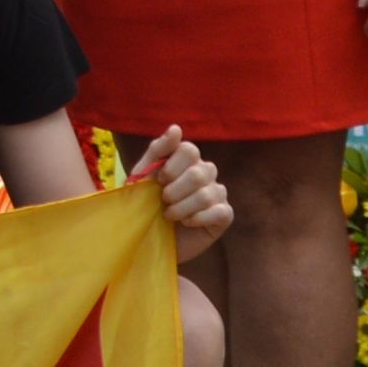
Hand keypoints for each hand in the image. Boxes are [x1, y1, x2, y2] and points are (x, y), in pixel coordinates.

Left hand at [130, 124, 232, 261]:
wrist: (149, 238)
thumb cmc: (145, 203)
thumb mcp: (143, 175)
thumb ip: (158, 150)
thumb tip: (176, 128)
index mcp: (187, 158)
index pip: (189, 150)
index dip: (171, 168)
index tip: (158, 181)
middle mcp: (206, 172)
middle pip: (198, 173)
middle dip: (174, 191)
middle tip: (163, 201)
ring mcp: (218, 192)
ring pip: (207, 195)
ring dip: (182, 208)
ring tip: (170, 215)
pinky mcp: (224, 215)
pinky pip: (219, 211)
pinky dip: (198, 219)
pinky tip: (187, 223)